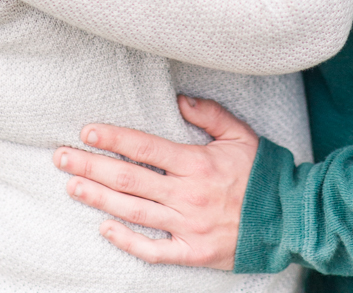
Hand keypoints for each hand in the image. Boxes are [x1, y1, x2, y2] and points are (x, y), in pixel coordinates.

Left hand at [52, 95, 257, 267]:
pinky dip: (127, 241)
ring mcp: (188, 226)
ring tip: (72, 186)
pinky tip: (104, 229)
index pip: (144, 148)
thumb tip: (179, 99)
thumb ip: (209, 114)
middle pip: (128, 179)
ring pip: (133, 212)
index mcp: (196, 163)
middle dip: (91, 166)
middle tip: (61, 157)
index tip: (86, 132)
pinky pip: (153, 250)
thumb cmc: (264, 173)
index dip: (113, 139)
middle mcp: (187, 194)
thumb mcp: (240, 134)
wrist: (291, 218)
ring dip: (99, 198)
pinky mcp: (193, 252)